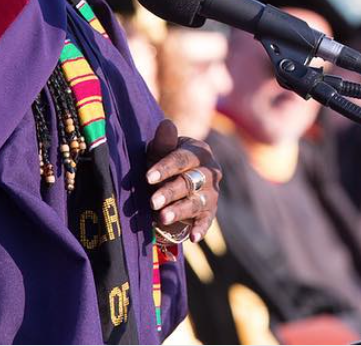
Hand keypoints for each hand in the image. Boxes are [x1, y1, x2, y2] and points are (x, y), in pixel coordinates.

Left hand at [145, 119, 221, 241]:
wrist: (171, 181)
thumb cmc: (162, 164)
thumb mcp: (159, 152)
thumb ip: (164, 141)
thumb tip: (166, 124)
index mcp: (199, 151)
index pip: (183, 159)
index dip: (165, 168)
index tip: (148, 177)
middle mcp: (210, 171)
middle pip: (190, 182)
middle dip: (170, 192)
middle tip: (152, 201)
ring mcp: (212, 192)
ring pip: (197, 202)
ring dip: (180, 211)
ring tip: (162, 218)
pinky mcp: (210, 212)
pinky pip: (207, 221)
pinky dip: (200, 229)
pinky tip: (192, 238)